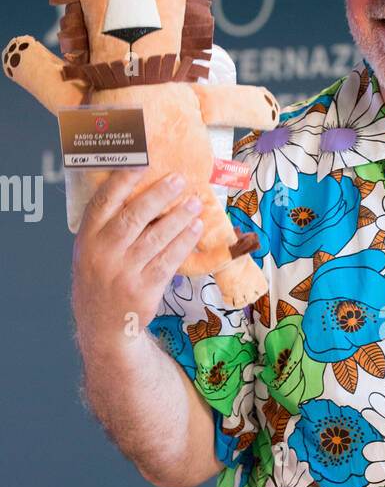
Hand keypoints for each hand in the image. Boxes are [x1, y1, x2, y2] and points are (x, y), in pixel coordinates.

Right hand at [71, 167, 203, 352]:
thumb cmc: (102, 278)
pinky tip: (195, 229)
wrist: (104, 325)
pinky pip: (168, 260)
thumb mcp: (91, 250)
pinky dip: (183, 243)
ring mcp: (123, 272)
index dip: (123, 180)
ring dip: (179, 217)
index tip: (143, 161)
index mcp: (87, 237)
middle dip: (159, 195)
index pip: (104, 202)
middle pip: (133, 217)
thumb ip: (109, 224)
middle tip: (180, 179)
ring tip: (194, 202)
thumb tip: (142, 189)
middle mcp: (102, 253)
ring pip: (155, 238)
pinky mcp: (143, 289)